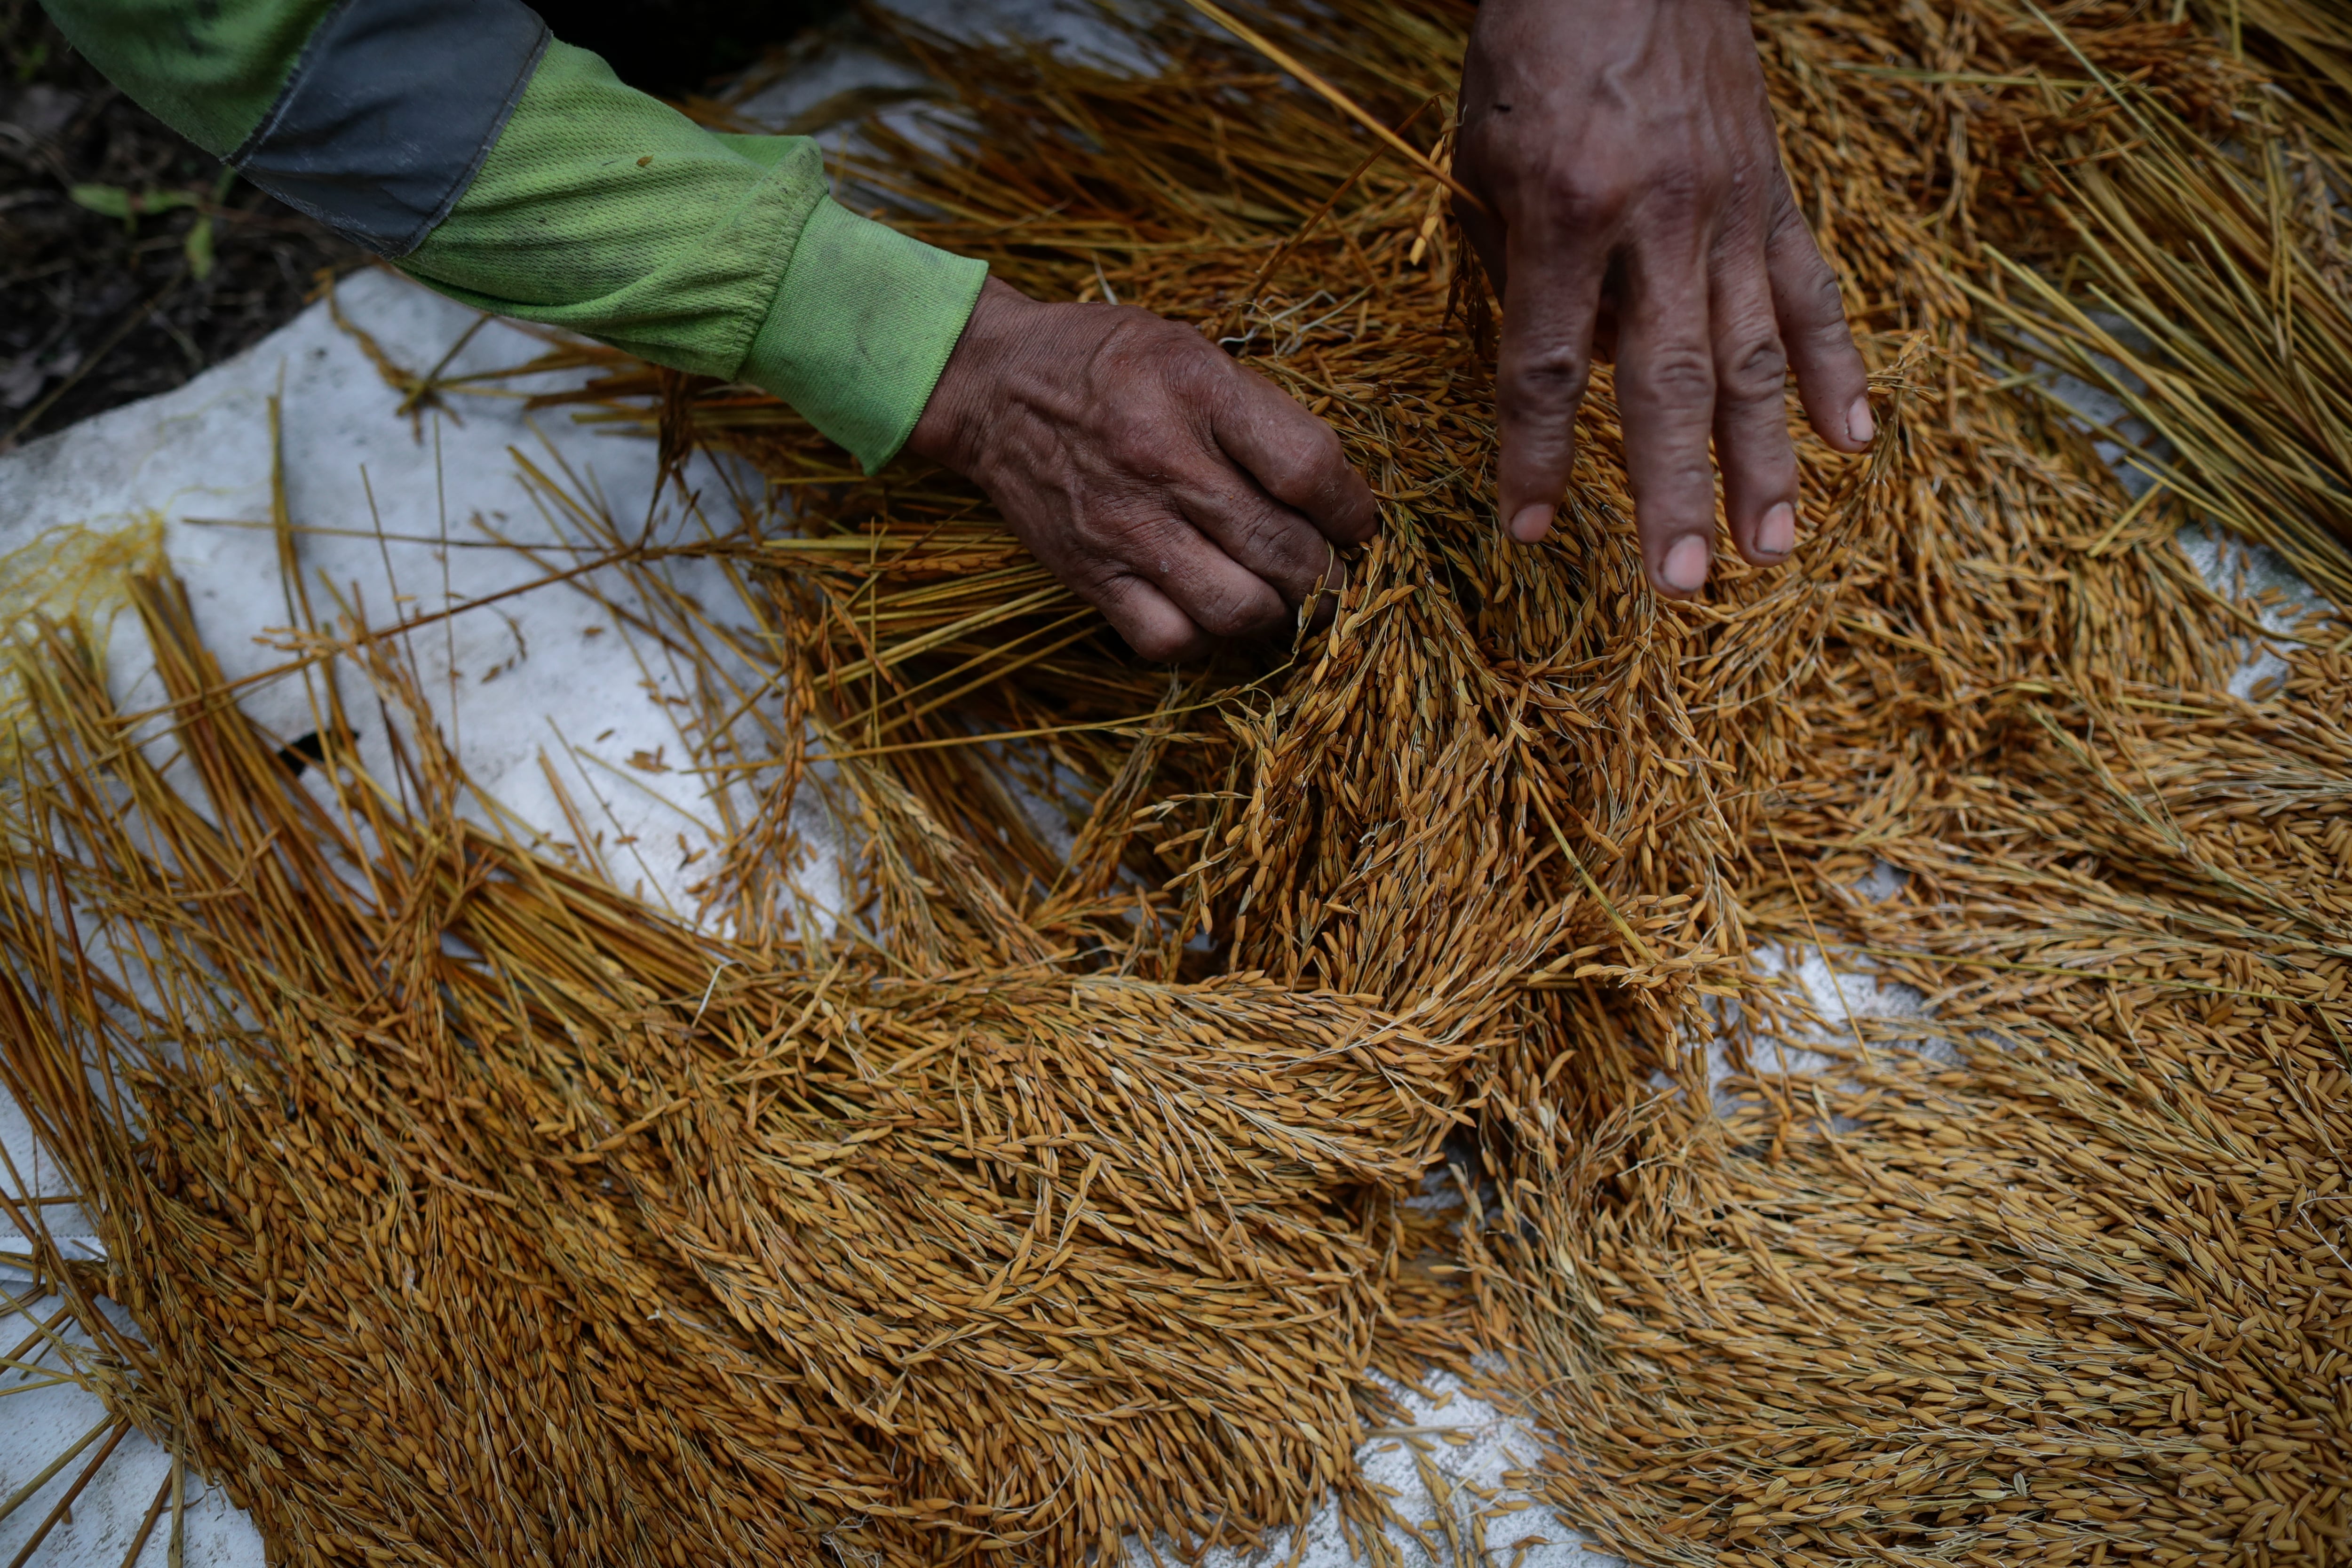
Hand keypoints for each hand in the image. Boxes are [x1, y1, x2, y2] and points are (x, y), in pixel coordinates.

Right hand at [907, 278, 1378, 660]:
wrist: (994, 385)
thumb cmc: (1110, 363)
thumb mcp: (1194, 351)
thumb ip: (1264, 415)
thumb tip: (1335, 493)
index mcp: (1197, 390)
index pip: (1308, 469)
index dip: (1352, 509)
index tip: (1356, 520)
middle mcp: (1160, 462)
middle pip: (1282, 550)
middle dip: (1328, 573)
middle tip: (1331, 569)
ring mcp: (1123, 528)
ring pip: (1236, 609)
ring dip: (1277, 613)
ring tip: (1280, 593)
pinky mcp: (1091, 576)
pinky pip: (1169, 640)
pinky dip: (1206, 637)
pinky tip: (1213, 608)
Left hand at [1453, 0, 1873, 596]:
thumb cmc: (1533, 52)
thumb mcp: (1479, 154)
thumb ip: (1511, 266)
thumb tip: (1563, 371)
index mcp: (1564, 210)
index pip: (1540, 368)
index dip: (1534, 459)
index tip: (1527, 534)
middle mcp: (1657, 217)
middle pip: (1664, 382)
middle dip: (1671, 491)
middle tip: (1681, 583)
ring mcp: (1728, 205)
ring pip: (1752, 355)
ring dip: (1765, 460)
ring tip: (1773, 549)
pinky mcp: (1773, 189)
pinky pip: (1811, 291)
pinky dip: (1837, 368)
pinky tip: (1857, 441)